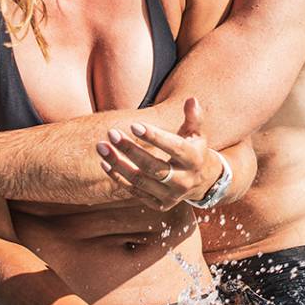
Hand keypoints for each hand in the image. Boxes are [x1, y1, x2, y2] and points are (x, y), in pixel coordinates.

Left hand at [95, 98, 218, 210]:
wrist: (202, 182)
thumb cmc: (193, 149)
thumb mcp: (197, 133)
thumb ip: (193, 117)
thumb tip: (191, 100)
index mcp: (194, 159)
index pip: (174, 147)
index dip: (154, 137)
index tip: (134, 125)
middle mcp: (184, 180)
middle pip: (153, 167)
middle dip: (130, 150)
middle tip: (111, 133)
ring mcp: (171, 195)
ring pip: (140, 181)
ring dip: (118, 164)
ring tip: (102, 147)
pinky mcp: (160, 204)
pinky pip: (135, 192)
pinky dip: (119, 178)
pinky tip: (105, 163)